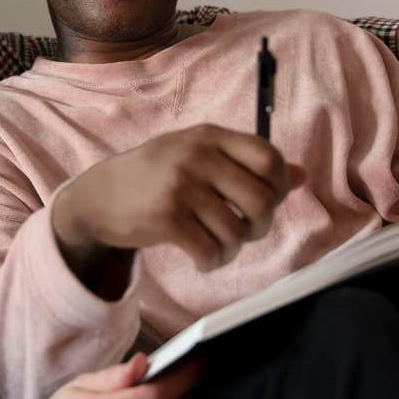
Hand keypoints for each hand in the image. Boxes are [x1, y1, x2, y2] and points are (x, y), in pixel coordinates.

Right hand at [52, 124, 304, 284]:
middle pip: (261, 199)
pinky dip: (213, 262)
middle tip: (246, 231)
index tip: (267, 200)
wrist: (98, 196)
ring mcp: (181, 186)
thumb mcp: (197, 156)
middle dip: (261, 224)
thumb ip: (245, 163)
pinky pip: (211, 250)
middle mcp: (197, 156)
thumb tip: (300, 176)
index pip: (268, 157)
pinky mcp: (166, 218)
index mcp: (209, 136)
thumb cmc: (155, 176)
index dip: (279, 185)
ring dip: (234, 249)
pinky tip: (203, 259)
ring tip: (220, 248)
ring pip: (237, 230)